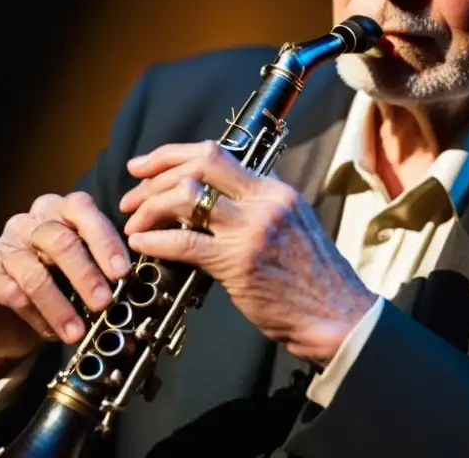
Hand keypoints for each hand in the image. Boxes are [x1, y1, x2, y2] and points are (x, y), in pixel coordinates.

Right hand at [0, 192, 130, 390]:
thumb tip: (134, 282)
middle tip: (104, 303)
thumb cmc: (57, 282)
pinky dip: (36, 317)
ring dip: (60, 306)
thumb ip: (104, 265)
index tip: (122, 272)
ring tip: (78, 332)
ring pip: (34, 272)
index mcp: (61, 210)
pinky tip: (51, 333)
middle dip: (86, 274)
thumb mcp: (84, 268)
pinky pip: (12, 294)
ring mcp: (5, 244)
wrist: (9, 314)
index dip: (105, 240)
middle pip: (60, 241)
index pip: (83, 210)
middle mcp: (31, 221)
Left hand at [120, 141, 375, 366]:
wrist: (336, 315)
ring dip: (150, 208)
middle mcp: (263, 201)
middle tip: (131, 197)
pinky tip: (142, 245)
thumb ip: (259, 205)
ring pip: (186, 197)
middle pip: (199, 164)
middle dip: (155, 176)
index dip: (172, 155)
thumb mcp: (293, 224)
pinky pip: (184, 243)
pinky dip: (155, 241)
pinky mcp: (238, 263)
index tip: (145, 165)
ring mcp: (251, 230)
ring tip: (134, 225)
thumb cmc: (312, 277)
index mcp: (274, 189)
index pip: (217, 153)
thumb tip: (220, 195)